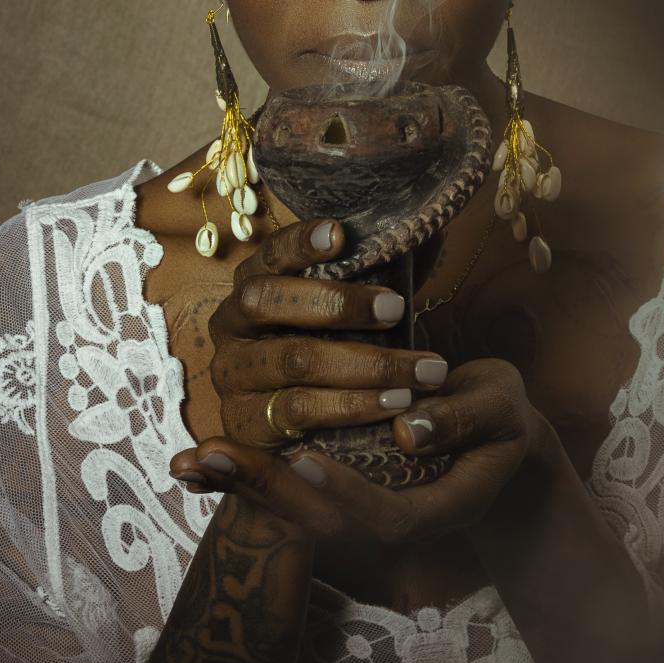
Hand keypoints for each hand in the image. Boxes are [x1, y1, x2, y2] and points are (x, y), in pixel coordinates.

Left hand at [171, 356, 557, 549]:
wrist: (496, 440)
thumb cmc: (502, 419)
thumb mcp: (501, 409)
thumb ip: (460, 421)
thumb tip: (408, 432)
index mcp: (438, 508)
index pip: (387, 517)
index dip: (345, 494)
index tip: (305, 459)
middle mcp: (392, 521)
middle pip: (323, 523)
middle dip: (267, 490)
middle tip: (213, 457)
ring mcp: (360, 514)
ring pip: (295, 513)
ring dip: (242, 487)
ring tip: (191, 461)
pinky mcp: (335, 494)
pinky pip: (285, 493)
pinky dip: (240, 479)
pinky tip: (192, 465)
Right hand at [203, 216, 448, 449]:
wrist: (295, 432)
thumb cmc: (328, 353)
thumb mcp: (352, 310)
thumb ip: (383, 271)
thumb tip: (431, 229)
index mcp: (252, 284)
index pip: (269, 254)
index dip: (299, 242)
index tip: (341, 234)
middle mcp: (232, 325)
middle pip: (266, 301)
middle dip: (335, 302)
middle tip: (396, 308)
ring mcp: (233, 375)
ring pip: (293, 360)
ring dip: (365, 365)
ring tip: (420, 371)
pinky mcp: (246, 422)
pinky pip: (299, 410)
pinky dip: (351, 406)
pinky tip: (393, 404)